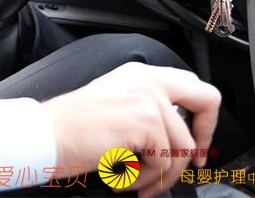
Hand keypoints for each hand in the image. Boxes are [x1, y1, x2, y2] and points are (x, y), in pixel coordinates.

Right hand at [42, 62, 220, 197]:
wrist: (47, 134)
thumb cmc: (73, 126)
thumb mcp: (116, 103)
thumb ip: (148, 108)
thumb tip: (180, 136)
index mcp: (140, 74)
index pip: (193, 86)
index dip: (201, 120)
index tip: (192, 143)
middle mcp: (147, 80)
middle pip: (207, 100)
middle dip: (202, 140)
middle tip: (188, 162)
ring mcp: (148, 98)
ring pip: (183, 148)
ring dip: (160, 175)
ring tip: (134, 180)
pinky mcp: (144, 121)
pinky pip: (164, 164)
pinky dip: (145, 180)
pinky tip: (123, 177)